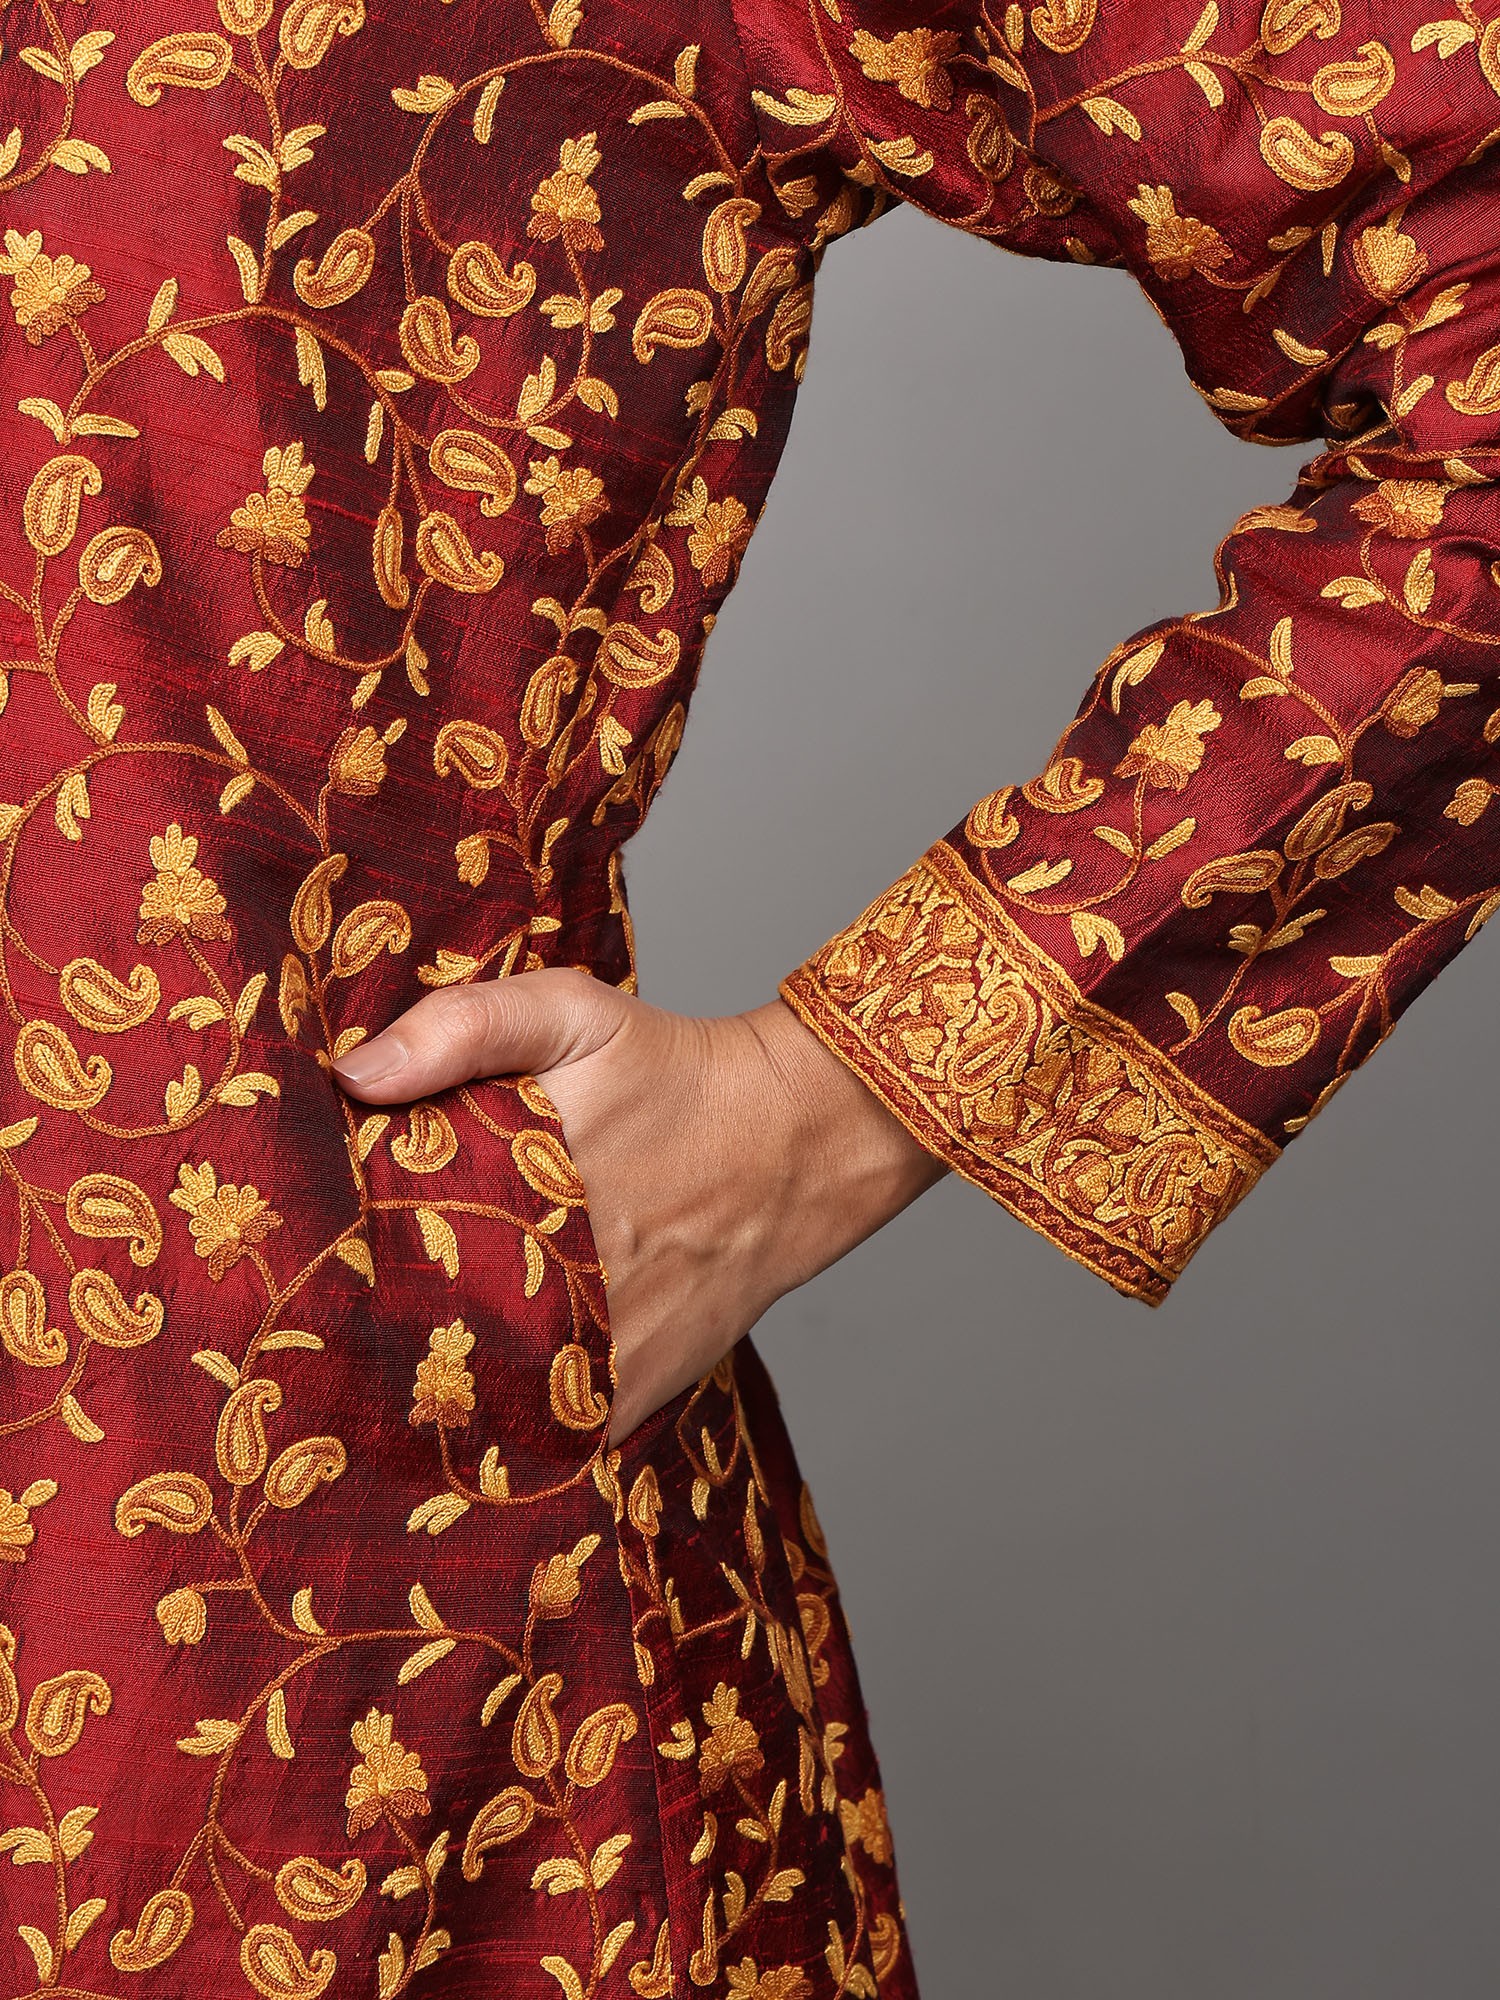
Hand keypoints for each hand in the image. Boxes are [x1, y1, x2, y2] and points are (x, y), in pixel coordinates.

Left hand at [331, 970, 945, 1442]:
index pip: (396, 1259)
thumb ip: (465, 1026)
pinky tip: (458, 1428)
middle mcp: (566, 1288)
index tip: (289, 1282)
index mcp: (528, 1195)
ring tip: (358, 1404)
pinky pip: (553, 1438)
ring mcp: (606, 1353)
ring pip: (485, 1406)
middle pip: (427, 1343)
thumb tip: (354, 1076)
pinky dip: (506, 1437)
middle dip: (365, 1346)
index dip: (335, 1277)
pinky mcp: (638, 1392)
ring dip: (428, 1403)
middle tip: (303, 1352)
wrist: (800, 1138)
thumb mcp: (574, 1013)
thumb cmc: (676, 1071)